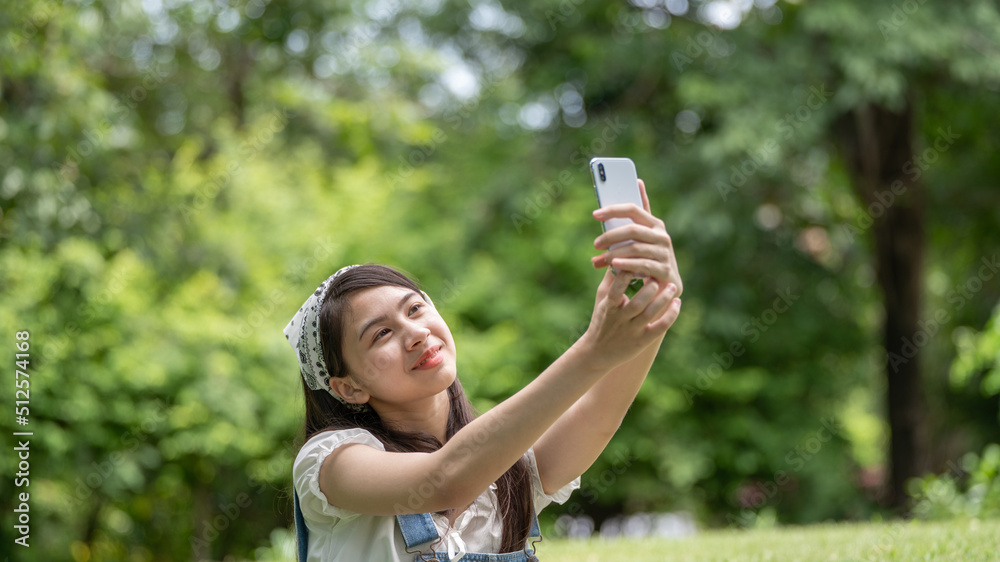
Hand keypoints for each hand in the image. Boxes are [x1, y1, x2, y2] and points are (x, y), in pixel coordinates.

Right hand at [580, 267, 679, 369]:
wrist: (597, 352)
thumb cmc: (601, 320)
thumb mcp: (601, 298)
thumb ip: (611, 278)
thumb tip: (618, 254)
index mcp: (609, 306)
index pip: (617, 288)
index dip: (628, 274)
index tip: (639, 261)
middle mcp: (620, 319)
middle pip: (638, 302)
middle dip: (650, 288)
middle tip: (658, 276)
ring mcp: (632, 331)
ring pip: (650, 314)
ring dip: (663, 299)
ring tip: (672, 287)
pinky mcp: (642, 341)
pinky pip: (660, 328)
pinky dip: (671, 315)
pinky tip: (677, 303)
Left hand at [590, 179, 682, 297]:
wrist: (667, 284)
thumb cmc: (647, 260)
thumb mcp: (637, 245)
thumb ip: (621, 235)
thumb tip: (597, 230)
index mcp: (655, 224)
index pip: (633, 210)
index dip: (614, 210)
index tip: (595, 215)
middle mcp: (662, 236)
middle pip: (633, 230)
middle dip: (611, 236)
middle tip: (596, 244)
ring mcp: (664, 253)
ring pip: (635, 248)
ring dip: (615, 253)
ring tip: (602, 259)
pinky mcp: (664, 270)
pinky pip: (642, 265)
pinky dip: (626, 264)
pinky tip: (614, 265)